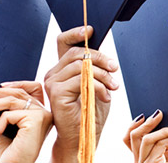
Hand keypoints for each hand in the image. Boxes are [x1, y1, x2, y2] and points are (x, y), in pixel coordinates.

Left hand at [0, 81, 52, 162]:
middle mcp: (45, 113)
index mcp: (41, 113)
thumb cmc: (9, 154)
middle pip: (19, 92)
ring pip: (11, 101)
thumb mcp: (6, 126)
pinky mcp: (36, 120)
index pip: (34, 88)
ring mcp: (43, 115)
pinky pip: (8, 115)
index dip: (18, 83)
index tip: (0, 85)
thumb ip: (5, 110)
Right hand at [44, 26, 119, 161]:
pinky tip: (105, 97)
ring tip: (113, 87)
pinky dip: (99, 86)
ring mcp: (52, 82)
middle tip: (114, 70)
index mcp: (62, 69)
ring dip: (103, 75)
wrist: (83, 136)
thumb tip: (104, 54)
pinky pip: (81, 79)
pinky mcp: (56, 92)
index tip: (91, 30)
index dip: (76, 32)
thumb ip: (95, 68)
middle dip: (101, 58)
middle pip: (78, 52)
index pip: (63, 42)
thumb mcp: (96, 84)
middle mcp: (54, 74)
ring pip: (81, 65)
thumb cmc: (89, 112)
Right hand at [123, 110, 167, 162]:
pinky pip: (160, 145)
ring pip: (147, 139)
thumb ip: (161, 139)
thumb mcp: (167, 150)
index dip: (132, 125)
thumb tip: (163, 121)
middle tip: (159, 113)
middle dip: (147, 123)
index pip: (127, 139)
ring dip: (164, 129)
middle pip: (133, 137)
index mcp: (140, 156)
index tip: (143, 115)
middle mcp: (138, 160)